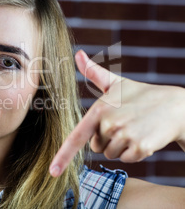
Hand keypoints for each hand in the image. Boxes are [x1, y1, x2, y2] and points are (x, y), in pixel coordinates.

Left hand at [49, 50, 184, 176]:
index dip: (63, 155)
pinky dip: (135, 152)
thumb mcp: (116, 82)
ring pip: (111, 153)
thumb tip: (77, 53)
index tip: (53, 171)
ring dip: (121, 146)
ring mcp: (125, 135)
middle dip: (107, 139)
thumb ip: (94, 72)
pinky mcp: (141, 147)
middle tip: (124, 123)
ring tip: (135, 128)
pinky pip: (127, 159)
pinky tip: (144, 137)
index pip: (77, 136)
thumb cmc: (140, 94)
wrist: (176, 106)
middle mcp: (110, 123)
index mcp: (100, 109)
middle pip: (96, 146)